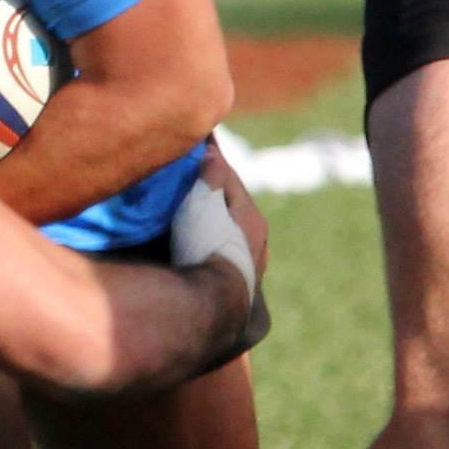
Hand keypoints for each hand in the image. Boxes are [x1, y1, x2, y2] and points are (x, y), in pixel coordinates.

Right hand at [200, 139, 267, 288]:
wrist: (210, 306)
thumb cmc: (207, 247)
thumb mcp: (203, 203)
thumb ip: (210, 176)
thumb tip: (213, 151)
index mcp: (252, 216)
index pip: (228, 176)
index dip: (209, 159)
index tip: (197, 142)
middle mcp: (257, 240)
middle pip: (231, 207)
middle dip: (213, 193)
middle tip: (191, 179)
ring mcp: (249, 266)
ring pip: (230, 233)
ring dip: (215, 222)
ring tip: (195, 216)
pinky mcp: (237, 287)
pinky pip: (223, 255)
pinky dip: (212, 244)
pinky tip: (202, 251)